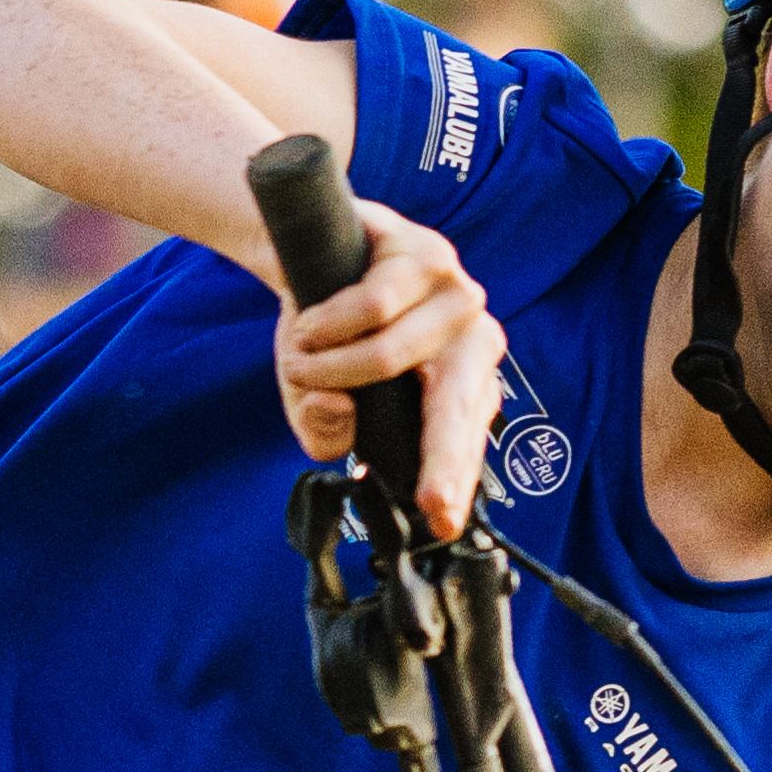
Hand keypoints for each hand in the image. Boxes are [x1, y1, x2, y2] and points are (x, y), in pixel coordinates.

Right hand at [273, 201, 502, 533]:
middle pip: (458, 404)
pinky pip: (371, 305)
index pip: (465, 437)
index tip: (442, 521)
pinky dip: (326, 325)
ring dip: (328, 368)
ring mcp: (455, 292)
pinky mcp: (425, 251)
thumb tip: (335, 414)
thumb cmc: (328, 332)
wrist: (310, 249)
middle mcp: (472, 339)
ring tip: (298, 364)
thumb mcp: (316, 396)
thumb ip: (325, 428)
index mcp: (461, 383)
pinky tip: (306, 329)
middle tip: (428, 500)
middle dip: (443, 457)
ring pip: (391, 353)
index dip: (454, 480)